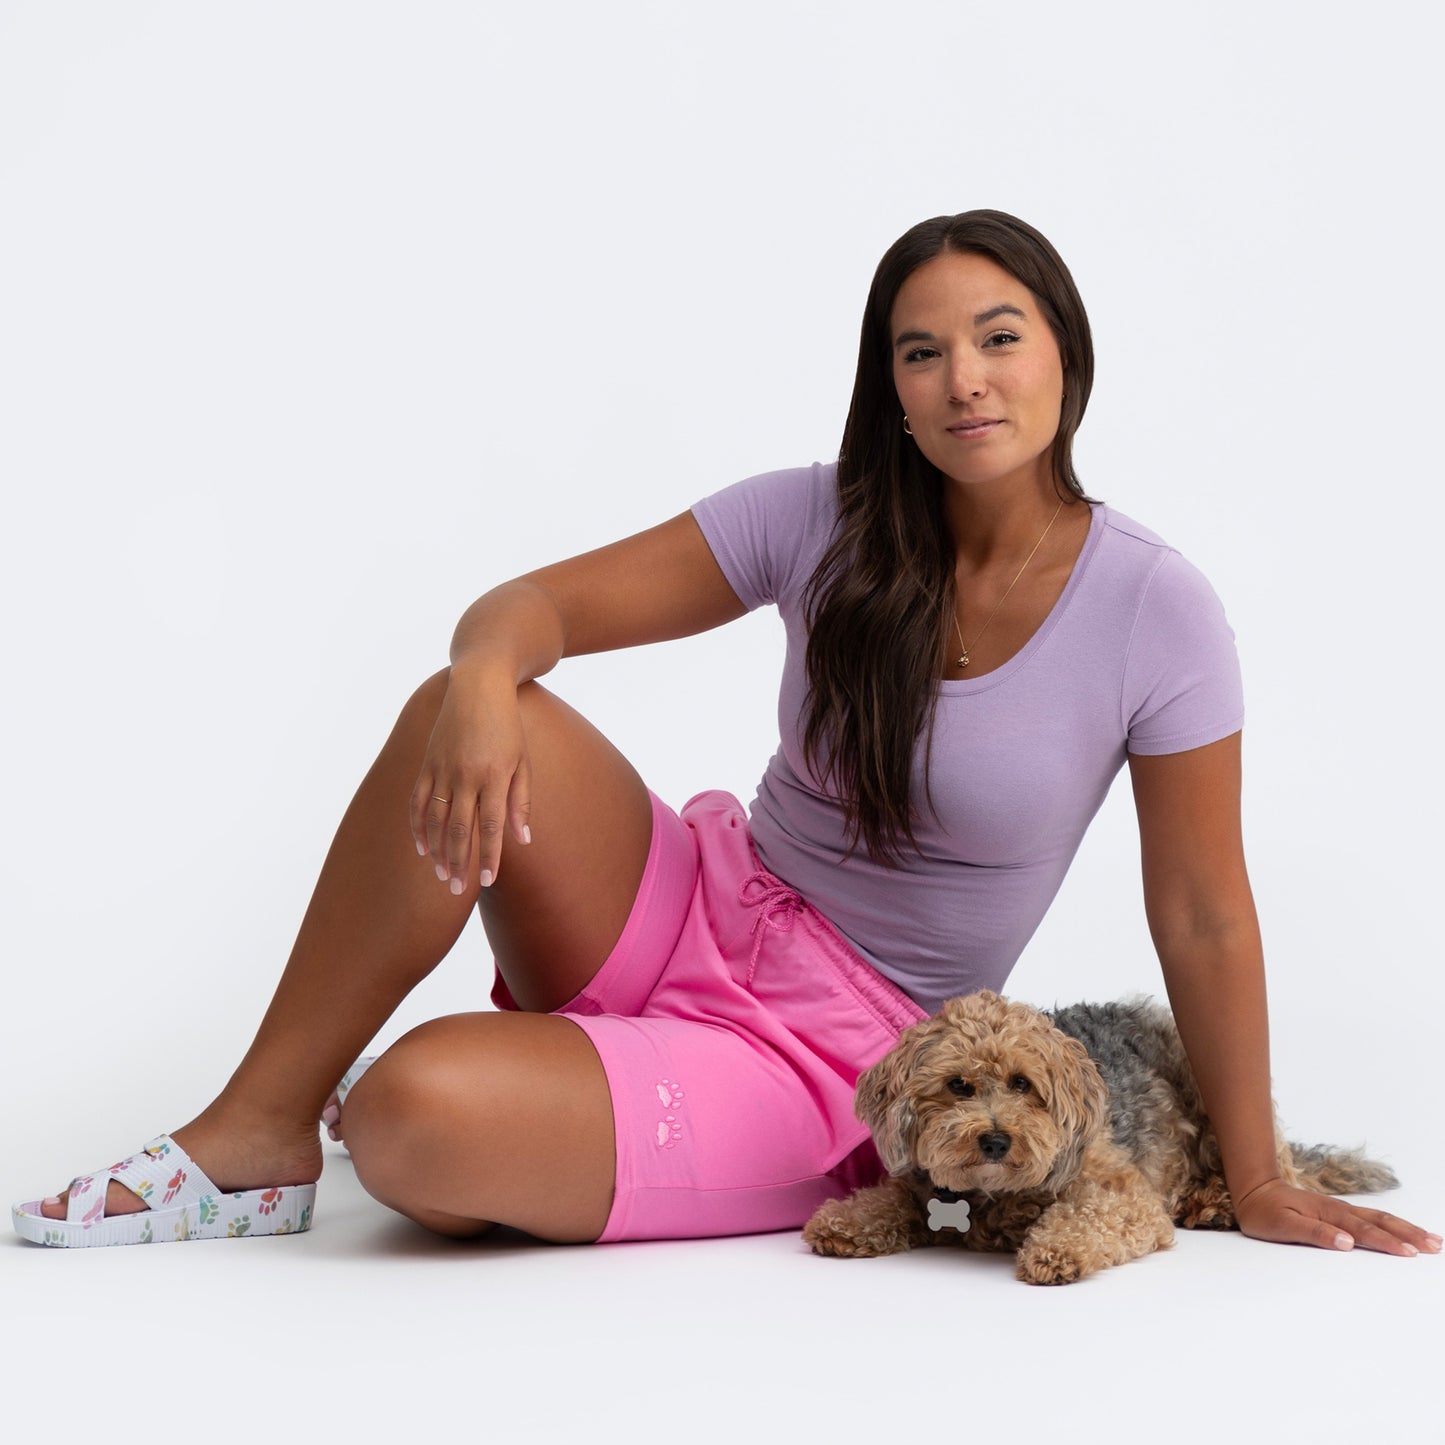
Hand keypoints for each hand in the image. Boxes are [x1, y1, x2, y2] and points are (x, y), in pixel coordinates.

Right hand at [409, 665, 531, 893]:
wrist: (478, 685)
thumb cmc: (508, 726)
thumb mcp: (523, 761)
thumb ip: (521, 801)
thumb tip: (523, 839)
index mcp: (495, 775)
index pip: (492, 825)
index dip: (490, 856)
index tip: (488, 881)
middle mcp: (466, 774)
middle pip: (461, 829)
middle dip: (459, 863)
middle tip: (457, 889)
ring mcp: (443, 768)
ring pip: (437, 820)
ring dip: (438, 851)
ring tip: (442, 876)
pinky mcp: (427, 763)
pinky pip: (418, 801)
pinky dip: (418, 826)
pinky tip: (422, 848)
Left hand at [1234, 1178, 1441, 1256]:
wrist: (1254, 1190)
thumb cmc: (1265, 1212)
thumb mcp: (1282, 1225)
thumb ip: (1313, 1232)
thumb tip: (1345, 1243)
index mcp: (1328, 1214)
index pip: (1364, 1232)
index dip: (1387, 1242)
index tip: (1410, 1253)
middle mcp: (1339, 1210)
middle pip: (1380, 1222)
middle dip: (1408, 1234)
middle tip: (1434, 1247)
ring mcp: (1340, 1210)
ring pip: (1379, 1218)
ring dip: (1405, 1229)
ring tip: (1431, 1240)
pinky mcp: (1338, 1212)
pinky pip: (1371, 1218)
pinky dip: (1391, 1225)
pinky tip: (1402, 1232)